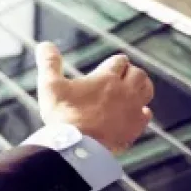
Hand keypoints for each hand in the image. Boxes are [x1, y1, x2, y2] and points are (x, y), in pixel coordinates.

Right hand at [35, 42, 153, 153]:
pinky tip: (136, 112)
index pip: (119, 61)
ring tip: (133, 89)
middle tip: (122, 76)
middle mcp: (124, 90)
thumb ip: (49, 63)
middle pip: (137, 73)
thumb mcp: (50, 86)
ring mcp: (132, 109)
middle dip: (130, 72)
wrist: (78, 146)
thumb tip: (44, 44)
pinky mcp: (135, 126)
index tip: (110, 65)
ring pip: (146, 90)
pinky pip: (146, 114)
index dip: (115, 62)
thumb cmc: (63, 115)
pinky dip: (142, 111)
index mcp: (106, 78)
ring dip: (141, 87)